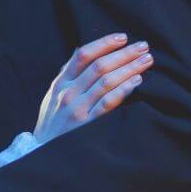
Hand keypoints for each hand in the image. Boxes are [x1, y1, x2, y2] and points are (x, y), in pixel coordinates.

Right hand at [33, 33, 152, 143]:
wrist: (44, 154)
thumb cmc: (52, 122)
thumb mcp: (52, 96)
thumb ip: (67, 74)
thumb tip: (82, 51)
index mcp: (61, 82)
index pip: (83, 55)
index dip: (104, 43)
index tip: (122, 37)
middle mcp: (69, 93)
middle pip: (100, 66)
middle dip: (124, 54)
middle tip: (143, 46)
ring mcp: (78, 109)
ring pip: (107, 82)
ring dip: (129, 68)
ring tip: (146, 60)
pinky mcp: (87, 125)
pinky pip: (108, 104)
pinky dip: (123, 90)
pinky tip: (137, 81)